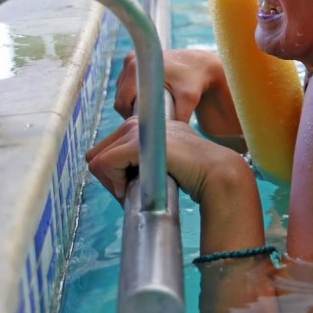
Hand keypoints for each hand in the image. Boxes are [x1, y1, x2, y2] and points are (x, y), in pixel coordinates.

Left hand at [86, 116, 247, 203]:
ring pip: (97, 160)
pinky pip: (105, 164)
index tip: (134, 186)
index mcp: (145, 125)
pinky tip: (132, 188)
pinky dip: (114, 182)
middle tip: (131, 191)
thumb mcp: (163, 162)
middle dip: (110, 177)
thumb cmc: (193, 174)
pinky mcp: (136, 143)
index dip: (115, 173)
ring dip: (112, 181)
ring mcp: (137, 130)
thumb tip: (119, 183)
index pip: (109, 149)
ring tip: (134, 190)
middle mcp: (138, 122)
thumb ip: (144, 163)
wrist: (215, 172)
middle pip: (97, 154)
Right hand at [114, 49, 239, 135]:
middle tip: (150, 120)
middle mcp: (131, 61)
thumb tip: (167, 140)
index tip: (146, 124)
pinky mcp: (134, 61)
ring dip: (133, 103)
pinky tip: (150, 99)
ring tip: (152, 110)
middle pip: (120, 98)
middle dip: (132, 111)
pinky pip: (126, 85)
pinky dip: (135, 94)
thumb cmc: (195, 81)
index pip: (122, 103)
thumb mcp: (189, 100)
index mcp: (138, 69)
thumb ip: (178, 118)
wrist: (200, 63)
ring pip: (122, 92)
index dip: (130, 117)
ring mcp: (131, 60)